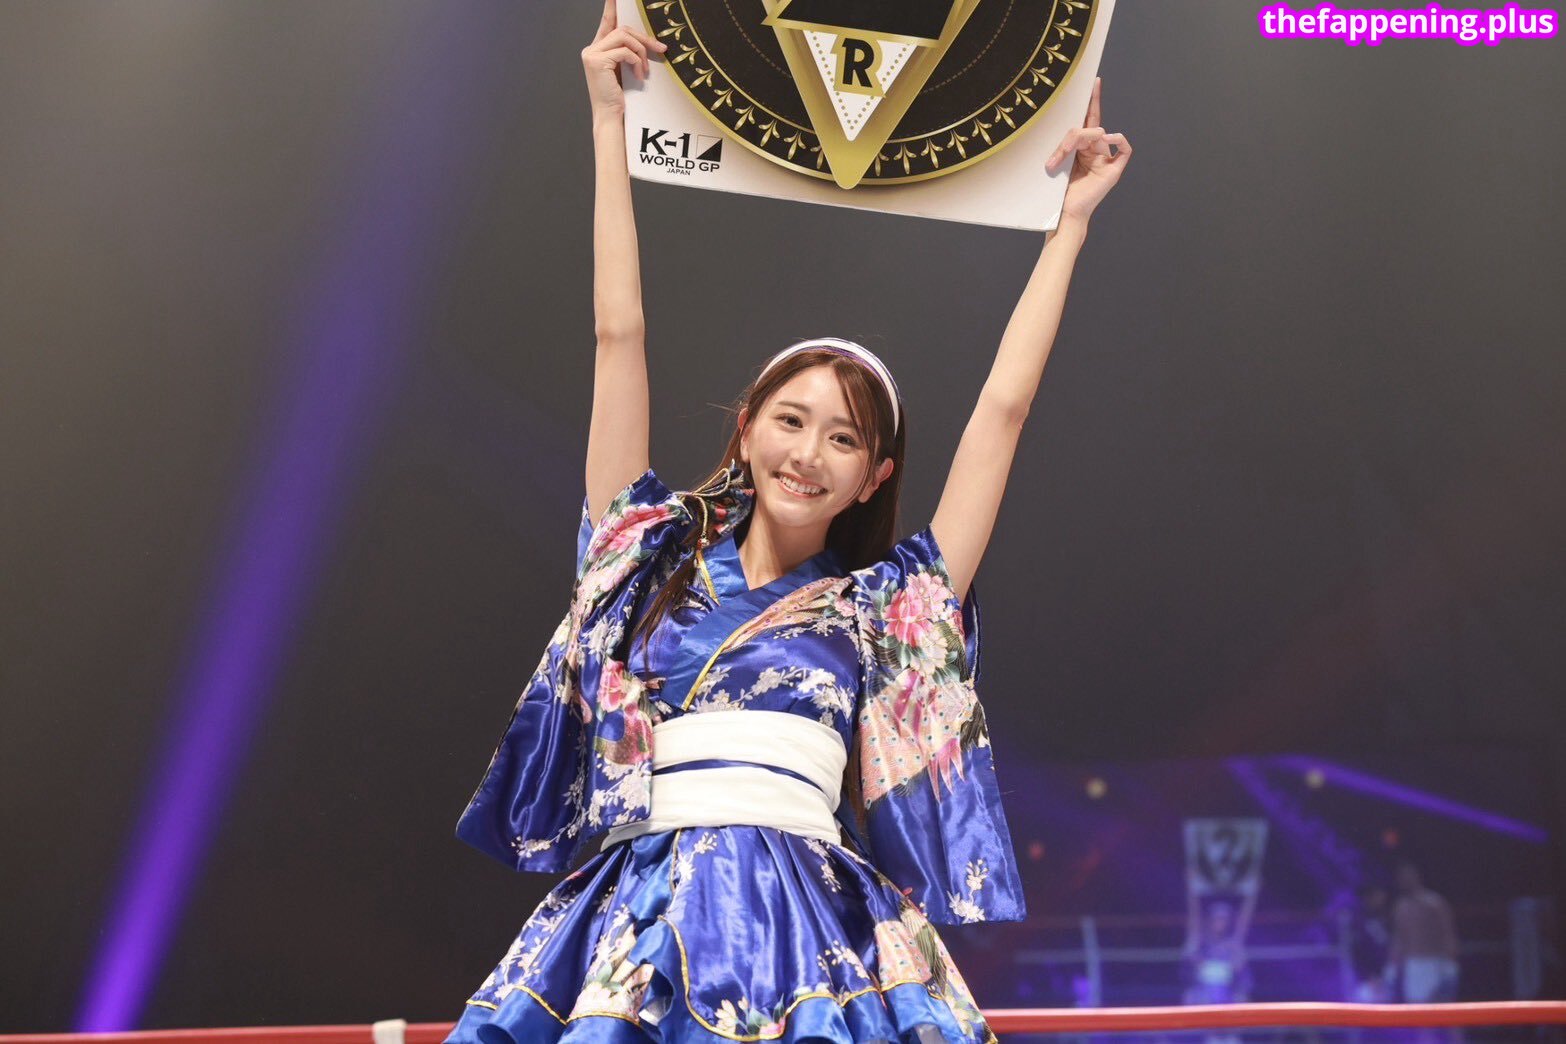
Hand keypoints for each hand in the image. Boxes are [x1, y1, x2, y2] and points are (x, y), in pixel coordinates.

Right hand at [582, 0, 667, 118]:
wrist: (611, 117)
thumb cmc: (619, 97)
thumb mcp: (625, 70)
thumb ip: (629, 52)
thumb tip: (648, 41)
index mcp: (597, 49)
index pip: (608, 22)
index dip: (612, 7)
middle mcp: (591, 49)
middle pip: (622, 29)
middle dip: (644, 38)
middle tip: (660, 48)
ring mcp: (592, 54)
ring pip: (624, 38)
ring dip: (641, 52)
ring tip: (645, 69)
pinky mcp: (597, 62)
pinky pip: (624, 52)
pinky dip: (636, 62)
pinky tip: (639, 76)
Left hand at [1045, 78, 1131, 223]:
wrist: (1065, 213)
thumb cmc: (1058, 190)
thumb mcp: (1058, 160)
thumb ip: (1066, 144)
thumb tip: (1075, 136)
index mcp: (1082, 147)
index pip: (1088, 119)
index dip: (1092, 100)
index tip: (1093, 82)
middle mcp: (1095, 150)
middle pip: (1089, 127)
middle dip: (1073, 134)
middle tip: (1061, 149)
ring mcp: (1106, 159)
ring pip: (1098, 136)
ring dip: (1078, 142)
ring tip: (1064, 157)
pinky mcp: (1113, 170)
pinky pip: (1124, 149)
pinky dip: (1118, 140)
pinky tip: (1106, 139)